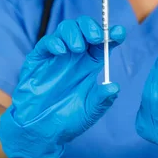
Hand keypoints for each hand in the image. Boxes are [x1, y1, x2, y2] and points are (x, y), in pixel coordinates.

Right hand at [0, 16, 125, 157]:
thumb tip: (114, 87)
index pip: (104, 43)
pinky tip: (61, 51)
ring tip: (78, 48)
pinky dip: (55, 42)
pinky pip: (46, 42)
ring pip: (66, 29)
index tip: (119, 33)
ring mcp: (56, 55)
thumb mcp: (89, 112)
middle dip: (92, 28)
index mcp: (90, 65)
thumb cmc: (65, 120)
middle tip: (96, 38)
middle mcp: (75, 56)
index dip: (112, 35)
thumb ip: (101, 99)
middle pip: (85, 29)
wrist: (39, 130)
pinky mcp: (39, 58)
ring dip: (74, 33)